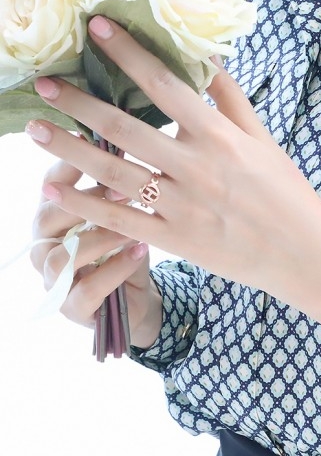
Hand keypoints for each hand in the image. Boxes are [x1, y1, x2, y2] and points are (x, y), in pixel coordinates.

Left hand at [26, 15, 320, 342]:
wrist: (304, 255)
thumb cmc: (287, 194)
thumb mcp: (264, 139)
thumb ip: (230, 99)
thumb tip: (204, 56)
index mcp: (219, 138)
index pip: (165, 86)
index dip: (129, 55)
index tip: (97, 29)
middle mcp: (196, 169)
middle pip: (125, 129)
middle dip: (80, 103)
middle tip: (43, 84)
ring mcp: (182, 208)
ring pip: (114, 174)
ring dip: (70, 150)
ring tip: (35, 130)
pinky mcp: (174, 241)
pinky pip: (121, 222)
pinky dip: (86, 206)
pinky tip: (55, 191)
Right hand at [30, 158, 162, 348]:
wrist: (140, 298)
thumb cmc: (126, 250)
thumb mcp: (123, 215)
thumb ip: (115, 189)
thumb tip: (124, 145)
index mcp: (52, 221)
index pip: (48, 187)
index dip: (67, 167)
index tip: (96, 148)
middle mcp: (45, 249)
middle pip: (46, 219)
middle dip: (84, 203)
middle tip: (123, 192)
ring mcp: (54, 282)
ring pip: (62, 257)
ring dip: (99, 239)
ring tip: (133, 228)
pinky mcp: (73, 310)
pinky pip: (87, 290)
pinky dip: (115, 270)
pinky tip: (139, 252)